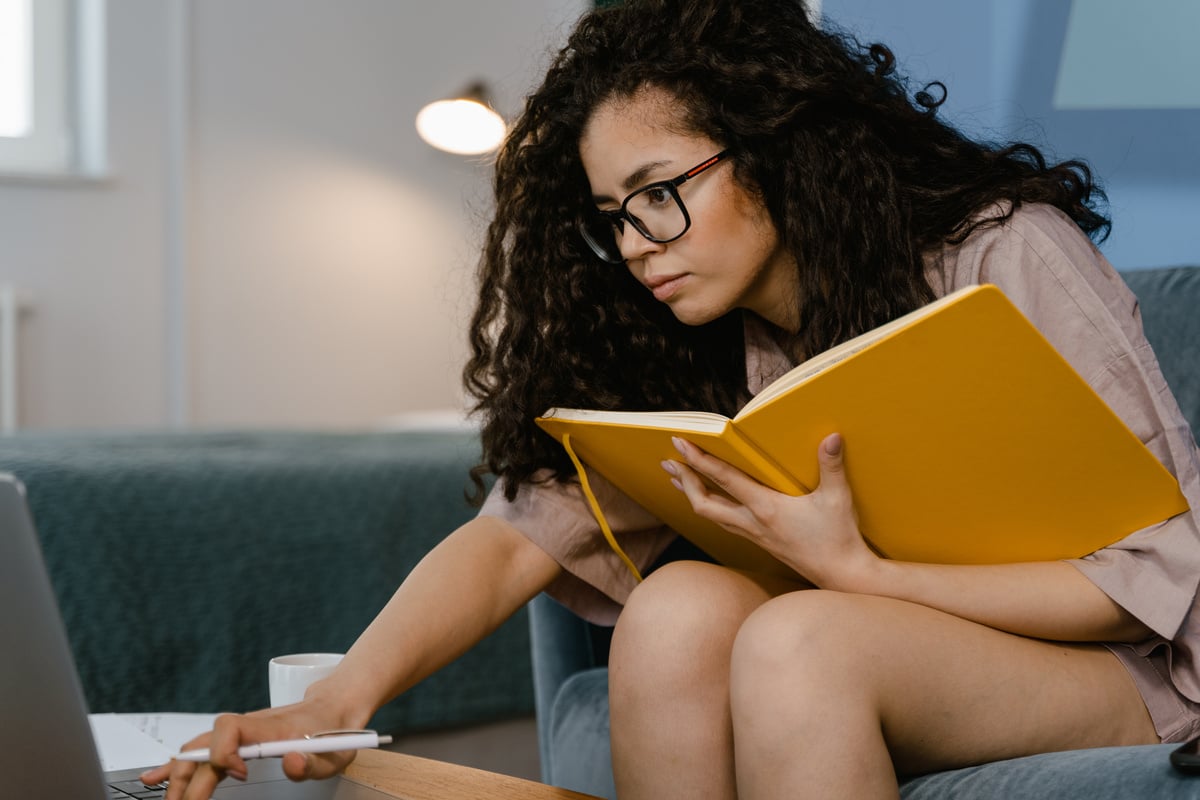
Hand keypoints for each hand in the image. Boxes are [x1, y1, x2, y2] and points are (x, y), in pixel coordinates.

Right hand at [141, 697, 359, 799]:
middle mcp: (248, 727)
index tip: (238, 775)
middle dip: (189, 779)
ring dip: (179, 775)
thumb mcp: (336, 752)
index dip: (224, 751)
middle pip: (203, 746)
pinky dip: (178, 765)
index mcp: (268, 727)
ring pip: (197, 749)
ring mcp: (240, 734)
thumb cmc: (334, 732)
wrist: (334, 709)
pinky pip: (202, 751)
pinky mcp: (238, 743)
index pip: (230, 728)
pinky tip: (156, 778)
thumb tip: (290, 763)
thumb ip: (314, 762)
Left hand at [662, 432, 877, 589]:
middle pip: (705, 504)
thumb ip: (832, 466)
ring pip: (712, 515)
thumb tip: (831, 437)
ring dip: (693, 494)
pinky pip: (724, 522)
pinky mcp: (759, 542)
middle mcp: (753, 523)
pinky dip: (710, 507)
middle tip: (668, 461)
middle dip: (685, 481)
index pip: (725, 480)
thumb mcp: (837, 499)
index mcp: (767, 508)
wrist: (841, 575)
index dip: (700, 461)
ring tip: (677, 478)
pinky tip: (709, 501)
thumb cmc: (839, 537)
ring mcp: (754, 535)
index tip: (681, 444)